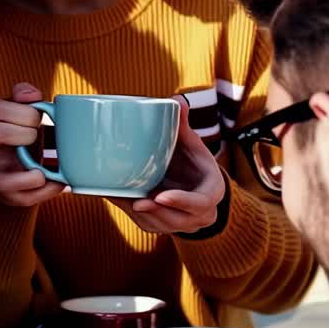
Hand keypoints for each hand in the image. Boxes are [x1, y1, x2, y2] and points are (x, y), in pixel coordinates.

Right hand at [0, 82, 66, 207]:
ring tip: (43, 166)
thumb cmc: (21, 132)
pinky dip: (43, 189)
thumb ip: (26, 97)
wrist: (16, 165)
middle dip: (25, 134)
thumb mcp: (22, 110)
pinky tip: (55, 181)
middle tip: (38, 135)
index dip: (20, 111)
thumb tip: (31, 95)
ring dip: (29, 170)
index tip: (37, 116)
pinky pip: (17, 196)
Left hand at [111, 98, 224, 234]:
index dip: (181, 201)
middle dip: (157, 213)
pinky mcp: (165, 228)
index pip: (200, 203)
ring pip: (162, 225)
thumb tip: (176, 99)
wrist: (195, 185)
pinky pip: (149, 226)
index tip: (161, 196)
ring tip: (123, 199)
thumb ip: (183, 126)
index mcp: (211, 192)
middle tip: (137, 202)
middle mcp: (200, 214)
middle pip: (179, 219)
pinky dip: (133, 214)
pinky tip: (117, 200)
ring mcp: (182, 224)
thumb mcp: (192, 144)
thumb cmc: (193, 162)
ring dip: (143, 215)